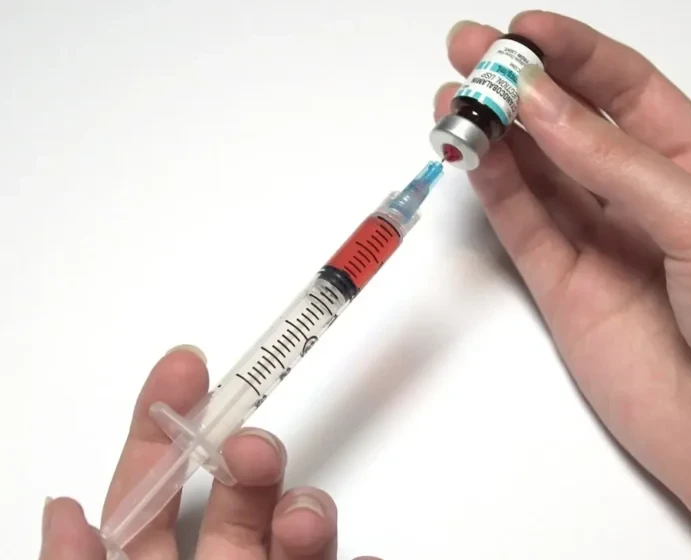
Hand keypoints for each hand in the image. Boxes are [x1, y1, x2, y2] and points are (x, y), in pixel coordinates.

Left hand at [39, 346, 379, 559]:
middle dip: (251, 457)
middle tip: (253, 445)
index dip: (169, 422)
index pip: (159, 488)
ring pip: (300, 533)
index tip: (186, 363)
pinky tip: (370, 559)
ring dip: (311, 511)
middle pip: (240, 498)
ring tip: (305, 519)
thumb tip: (62, 510)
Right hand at [438, 11, 690, 558]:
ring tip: (454, 99)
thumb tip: (542, 104)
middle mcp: (642, 200)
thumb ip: (614, 163)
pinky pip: (521, 225)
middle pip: (570, 125)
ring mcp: (599, 244)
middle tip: (469, 54)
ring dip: (494, 132)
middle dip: (520, 85)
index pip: (626, 89)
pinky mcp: (563, 289)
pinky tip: (471, 150)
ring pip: (535, 172)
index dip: (574, 54)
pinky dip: (493, 186)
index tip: (524, 32)